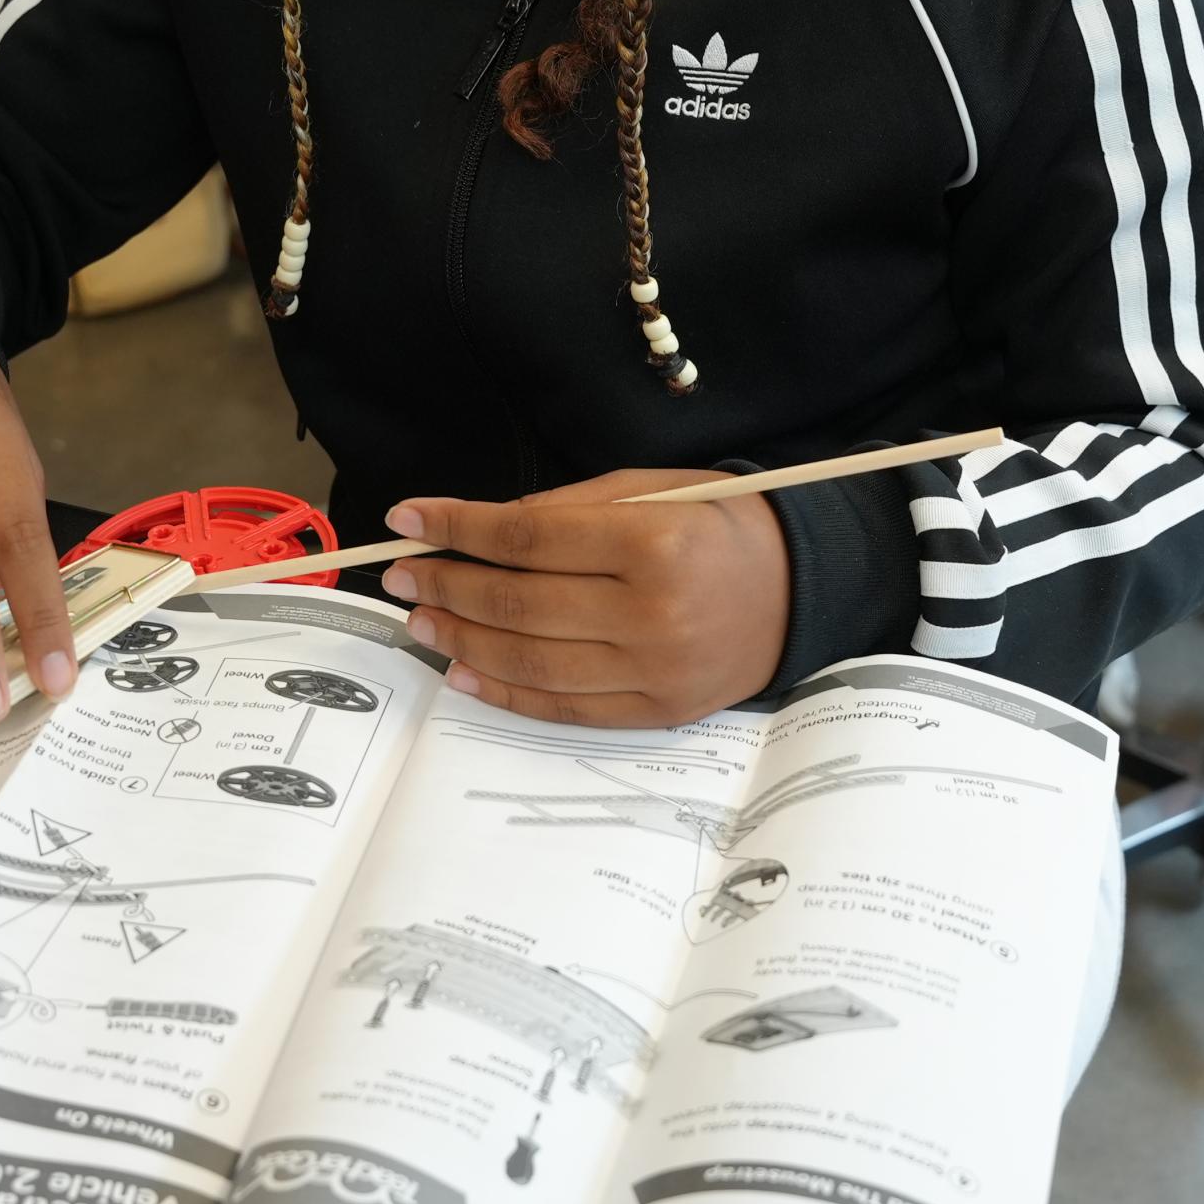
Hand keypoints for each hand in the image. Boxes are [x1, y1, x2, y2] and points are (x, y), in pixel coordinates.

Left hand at [381, 471, 790, 726]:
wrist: (801, 592)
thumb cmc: (720, 527)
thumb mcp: (652, 491)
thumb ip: (565, 509)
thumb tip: (480, 530)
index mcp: (655, 542)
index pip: (527, 539)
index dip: (457, 528)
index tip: (408, 518)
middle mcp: (654, 612)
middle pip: (519, 602)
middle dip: (447, 584)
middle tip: (402, 573)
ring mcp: (654, 671)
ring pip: (530, 661)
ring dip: (462, 638)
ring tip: (421, 619)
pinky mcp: (656, 713)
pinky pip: (563, 708)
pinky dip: (504, 691)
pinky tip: (464, 668)